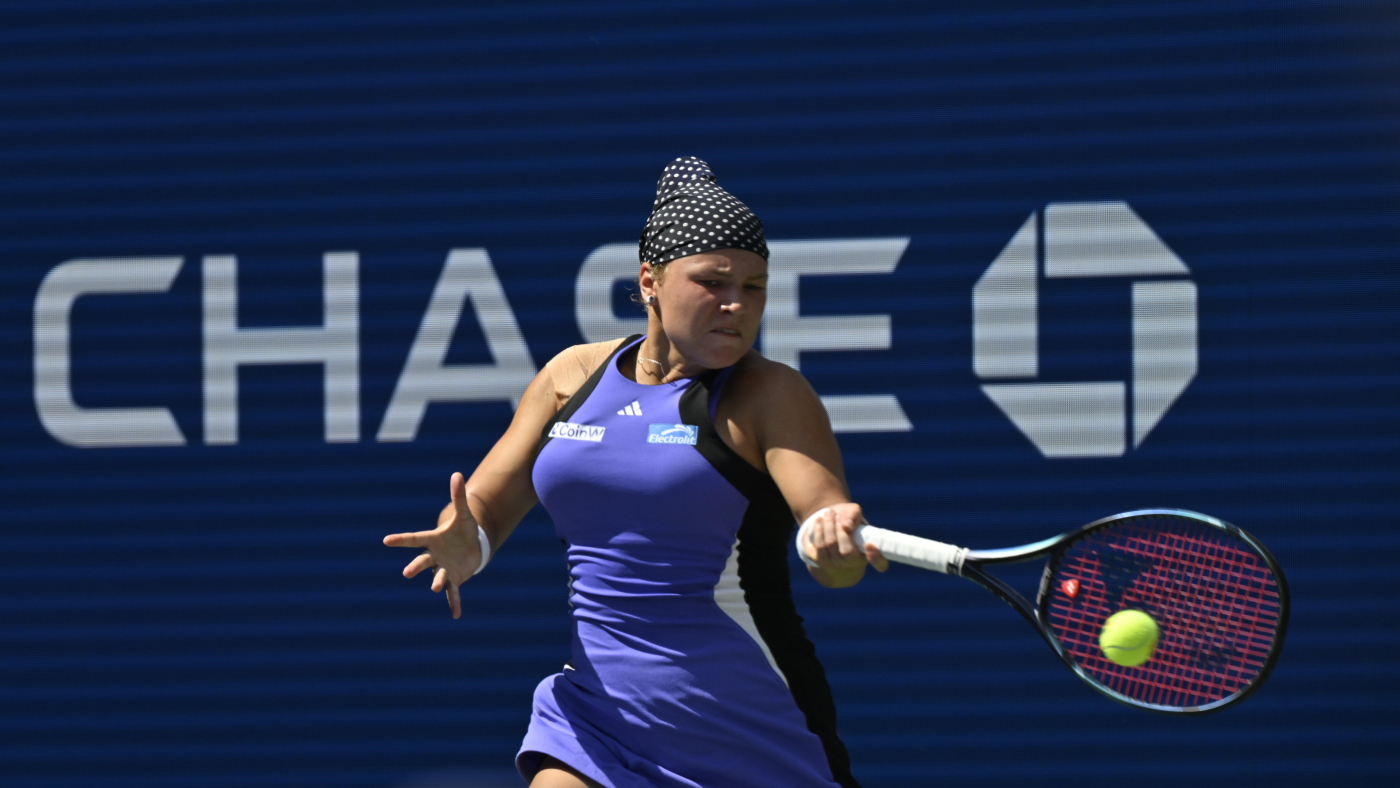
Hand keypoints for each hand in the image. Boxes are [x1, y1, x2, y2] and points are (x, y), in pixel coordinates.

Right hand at [383, 472, 483, 618]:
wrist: (471, 548)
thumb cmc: (463, 531)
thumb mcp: (464, 515)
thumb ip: (458, 497)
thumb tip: (457, 474)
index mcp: (432, 540)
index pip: (415, 539)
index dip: (401, 540)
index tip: (386, 540)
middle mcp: (434, 557)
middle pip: (422, 561)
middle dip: (415, 566)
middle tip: (407, 572)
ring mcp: (443, 569)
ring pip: (437, 577)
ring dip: (437, 582)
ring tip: (435, 588)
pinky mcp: (454, 580)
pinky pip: (453, 593)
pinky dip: (454, 603)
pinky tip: (456, 615)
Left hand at [803, 503, 888, 574]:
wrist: (830, 525)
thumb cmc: (848, 519)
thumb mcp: (853, 512)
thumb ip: (854, 514)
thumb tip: (846, 525)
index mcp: (869, 552)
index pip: (880, 564)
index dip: (876, 558)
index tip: (868, 545)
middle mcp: (854, 562)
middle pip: (847, 551)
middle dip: (840, 530)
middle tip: (837, 516)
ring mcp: (837, 564)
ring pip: (829, 547)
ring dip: (827, 527)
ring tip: (828, 514)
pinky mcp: (822, 562)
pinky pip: (817, 549)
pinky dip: (818, 531)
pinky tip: (819, 521)